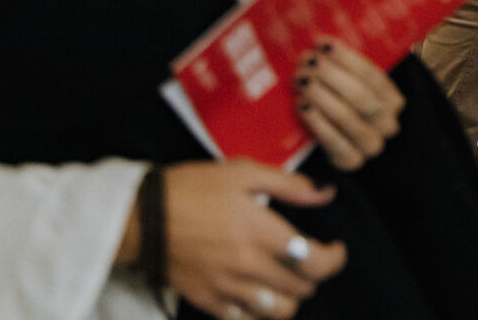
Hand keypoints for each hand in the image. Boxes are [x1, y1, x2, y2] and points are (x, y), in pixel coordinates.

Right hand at [157, 160, 345, 318]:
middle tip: (309, 257)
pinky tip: (259, 294)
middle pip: (303, 288)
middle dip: (315, 274)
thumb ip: (289, 185)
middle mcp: (249, 266)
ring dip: (291, 297)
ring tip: (288, 279)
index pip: (317, 262)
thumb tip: (325, 193)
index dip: (336, 258)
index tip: (336, 248)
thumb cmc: (192, 188)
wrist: (140, 217)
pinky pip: (245, 319)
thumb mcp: (242, 172)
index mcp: (262, 233)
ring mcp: (228, 288)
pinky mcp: (208, 301)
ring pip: (279, 311)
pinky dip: (260, 312)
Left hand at [294, 39, 405, 170]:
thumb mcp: (350, 83)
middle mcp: (387, 124)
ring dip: (322, 96)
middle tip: (307, 62)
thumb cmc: (341, 103)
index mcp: (392, 99)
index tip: (322, 42)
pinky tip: (301, 105)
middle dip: (332, 76)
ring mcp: (370, 146)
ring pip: (349, 118)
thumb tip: (323, 40)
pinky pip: (335, 142)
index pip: (374, 76)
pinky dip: (317, 121)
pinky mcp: (350, 163)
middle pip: (362, 97)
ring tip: (300, 80)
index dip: (347, 58)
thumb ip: (345, 67)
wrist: (336, 143)